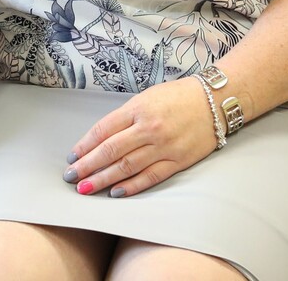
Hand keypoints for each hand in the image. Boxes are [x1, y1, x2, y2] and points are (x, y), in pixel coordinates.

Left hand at [65, 80, 218, 198]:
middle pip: (111, 151)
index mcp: (138, 108)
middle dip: (88, 166)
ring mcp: (164, 146)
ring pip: (127, 167)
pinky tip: (116, 192)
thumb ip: (125, 117)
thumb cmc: (178, 96)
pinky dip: (132, 186)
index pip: (103, 130)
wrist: (215, 100)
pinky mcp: (178, 161)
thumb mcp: (147, 97)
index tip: (72, 157)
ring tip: (86, 188)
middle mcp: (149, 128)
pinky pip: (150, 177)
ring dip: (104, 179)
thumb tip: (101, 138)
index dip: (84, 146)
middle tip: (71, 177)